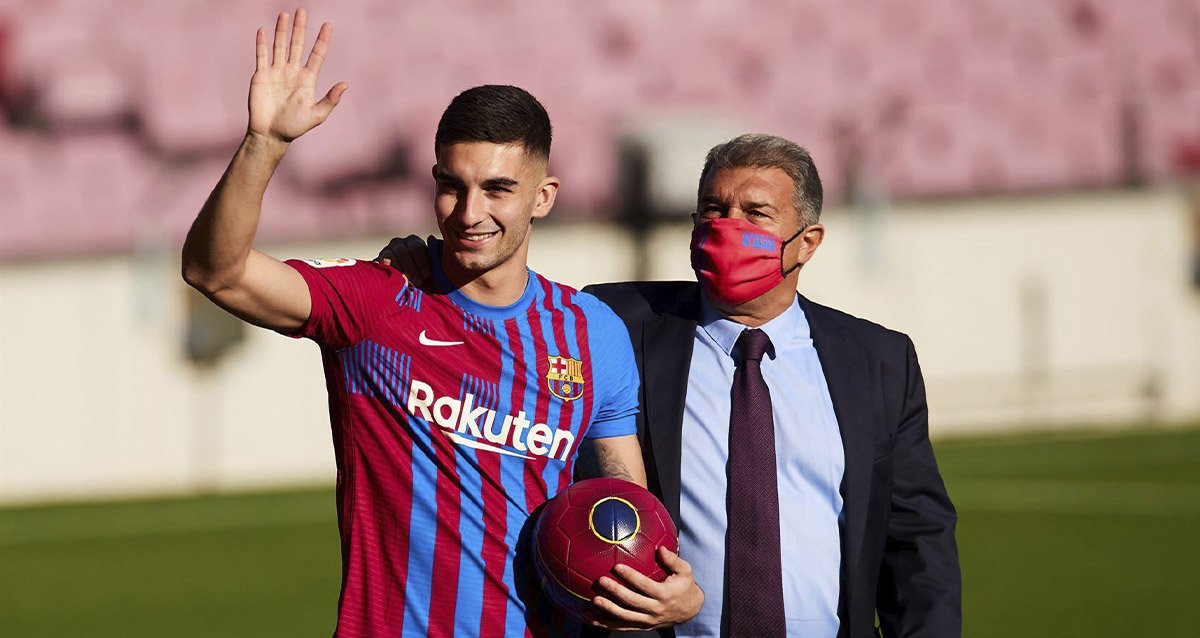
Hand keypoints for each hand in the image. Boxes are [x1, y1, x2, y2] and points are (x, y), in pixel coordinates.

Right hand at [248, 9, 347, 143]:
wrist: (270, 134)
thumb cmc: (294, 127)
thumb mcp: (316, 115)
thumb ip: (330, 100)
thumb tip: (345, 84)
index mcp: (307, 80)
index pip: (316, 55)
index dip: (322, 40)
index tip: (328, 25)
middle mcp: (292, 72)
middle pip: (297, 45)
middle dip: (300, 28)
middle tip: (303, 11)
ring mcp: (276, 72)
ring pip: (280, 46)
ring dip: (282, 31)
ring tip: (285, 14)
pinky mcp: (261, 76)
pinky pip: (262, 56)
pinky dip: (262, 43)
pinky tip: (263, 30)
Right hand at [376, 234, 434, 284]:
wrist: (409, 285)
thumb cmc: (424, 276)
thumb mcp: (432, 267)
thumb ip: (434, 255)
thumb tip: (431, 237)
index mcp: (413, 242)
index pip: (416, 247)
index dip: (422, 262)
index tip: (426, 275)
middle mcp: (399, 243)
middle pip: (402, 252)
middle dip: (411, 269)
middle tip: (418, 282)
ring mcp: (387, 251)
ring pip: (390, 257)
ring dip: (400, 271)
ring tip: (407, 284)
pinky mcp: (378, 260)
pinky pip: (381, 264)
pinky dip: (388, 272)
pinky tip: (396, 281)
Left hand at [590, 547, 703, 630]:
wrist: (690, 610)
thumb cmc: (685, 586)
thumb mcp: (685, 571)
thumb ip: (673, 560)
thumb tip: (660, 548)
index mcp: (664, 595)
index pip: (645, 585)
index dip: (631, 577)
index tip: (617, 567)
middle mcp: (656, 609)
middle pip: (632, 601)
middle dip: (616, 591)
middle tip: (601, 581)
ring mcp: (649, 620)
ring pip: (626, 616)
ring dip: (609, 609)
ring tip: (596, 599)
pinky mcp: (644, 626)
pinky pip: (624, 627)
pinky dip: (608, 625)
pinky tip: (594, 620)